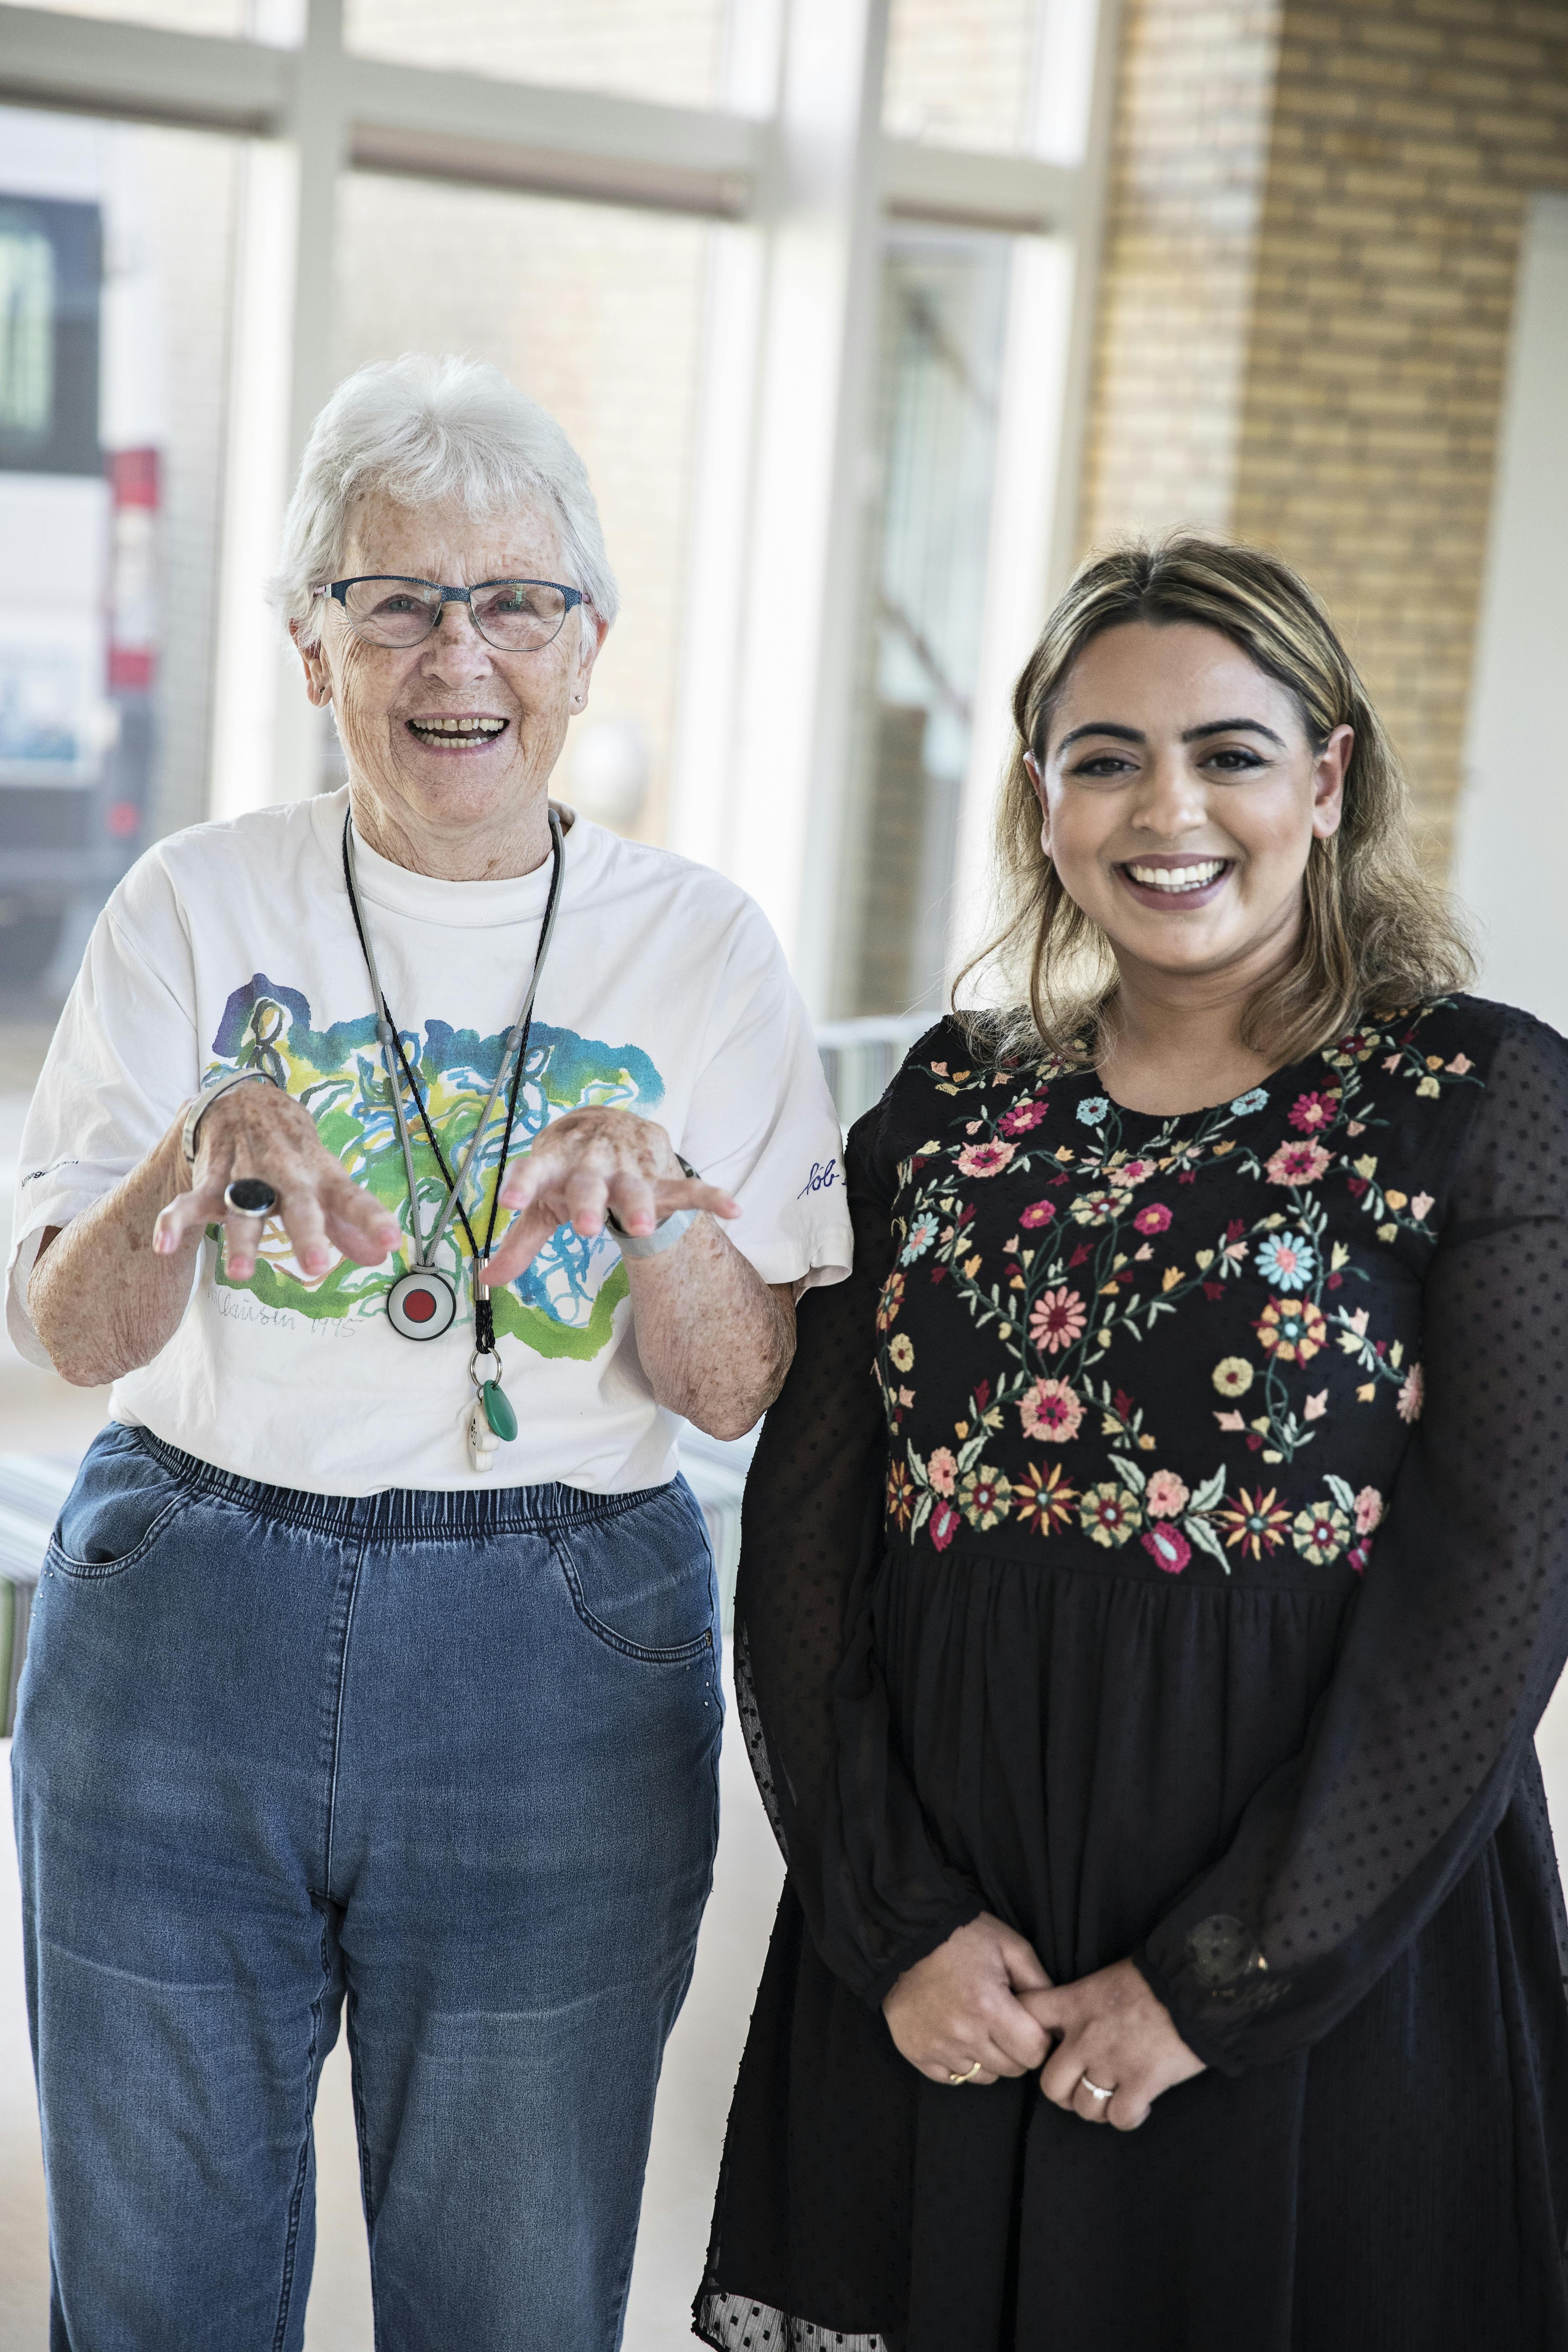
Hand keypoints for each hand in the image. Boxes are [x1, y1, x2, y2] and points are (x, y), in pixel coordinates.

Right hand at [152, 1083, 402, 1282]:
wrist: (245, 1101)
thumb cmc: (292, 1155)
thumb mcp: (324, 1184)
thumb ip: (348, 1224)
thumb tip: (379, 1258)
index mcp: (320, 1177)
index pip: (353, 1198)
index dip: (373, 1220)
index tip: (392, 1242)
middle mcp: (287, 1175)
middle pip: (298, 1205)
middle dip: (306, 1234)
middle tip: (315, 1266)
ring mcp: (247, 1175)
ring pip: (243, 1208)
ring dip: (240, 1240)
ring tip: (240, 1273)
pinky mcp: (211, 1179)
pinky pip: (189, 1202)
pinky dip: (174, 1221)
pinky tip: (164, 1245)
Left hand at [485, 1107, 738, 1284]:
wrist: (610, 1122)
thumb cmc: (569, 1169)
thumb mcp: (542, 1199)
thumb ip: (520, 1240)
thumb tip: (487, 1278)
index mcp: (555, 1162)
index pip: (533, 1170)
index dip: (522, 1184)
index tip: (509, 1201)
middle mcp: (592, 1161)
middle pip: (589, 1182)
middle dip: (588, 1202)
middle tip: (585, 1227)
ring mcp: (629, 1167)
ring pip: (637, 1184)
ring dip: (640, 1202)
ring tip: (641, 1225)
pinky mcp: (662, 1175)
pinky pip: (690, 1187)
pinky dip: (711, 1196)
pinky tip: (732, 1209)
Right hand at [882, 1913, 1052, 2086]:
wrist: (905, 1937)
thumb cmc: (961, 1937)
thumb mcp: (1008, 1945)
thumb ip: (1037, 1982)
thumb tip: (1055, 2019)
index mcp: (989, 2006)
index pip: (1034, 2053)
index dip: (1039, 2039)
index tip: (1029, 2024)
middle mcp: (963, 2033)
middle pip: (1011, 2068)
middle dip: (1016, 2049)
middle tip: (1005, 2022)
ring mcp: (937, 2047)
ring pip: (983, 2076)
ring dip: (988, 2057)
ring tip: (979, 2026)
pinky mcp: (917, 2054)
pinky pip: (953, 2077)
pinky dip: (960, 2062)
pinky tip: (957, 2035)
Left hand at [1022, 1957, 1204, 2129]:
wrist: (1195, 1985)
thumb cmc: (1154, 1979)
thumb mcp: (1107, 1979)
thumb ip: (1084, 2003)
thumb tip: (1072, 2028)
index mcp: (1075, 2003)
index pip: (1028, 2014)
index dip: (1024, 2033)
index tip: (1038, 2045)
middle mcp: (1086, 2037)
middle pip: (1050, 2085)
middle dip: (1064, 2093)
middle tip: (1081, 2088)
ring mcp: (1112, 2063)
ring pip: (1084, 2107)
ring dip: (1096, 2108)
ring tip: (1113, 2097)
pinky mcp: (1141, 2084)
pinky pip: (1118, 2118)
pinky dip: (1126, 2117)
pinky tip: (1138, 2105)